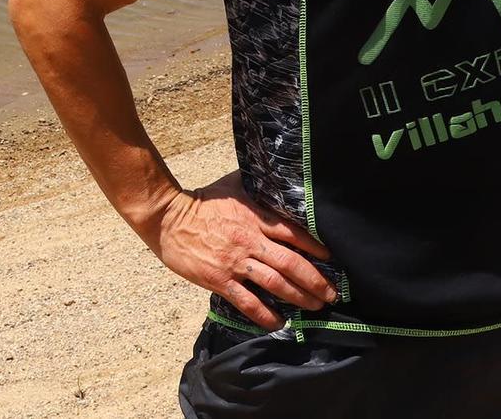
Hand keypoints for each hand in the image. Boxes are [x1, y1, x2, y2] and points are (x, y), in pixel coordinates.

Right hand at [145, 170, 336, 329]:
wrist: (168, 218)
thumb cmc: (201, 201)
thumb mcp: (232, 186)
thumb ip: (257, 185)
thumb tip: (278, 178)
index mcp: (254, 217)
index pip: (293, 233)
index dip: (315, 247)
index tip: (331, 259)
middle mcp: (249, 241)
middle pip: (291, 263)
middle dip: (315, 280)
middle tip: (332, 293)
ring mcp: (235, 262)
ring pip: (275, 283)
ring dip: (299, 297)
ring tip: (316, 306)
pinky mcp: (219, 279)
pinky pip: (247, 301)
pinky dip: (265, 314)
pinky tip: (279, 322)